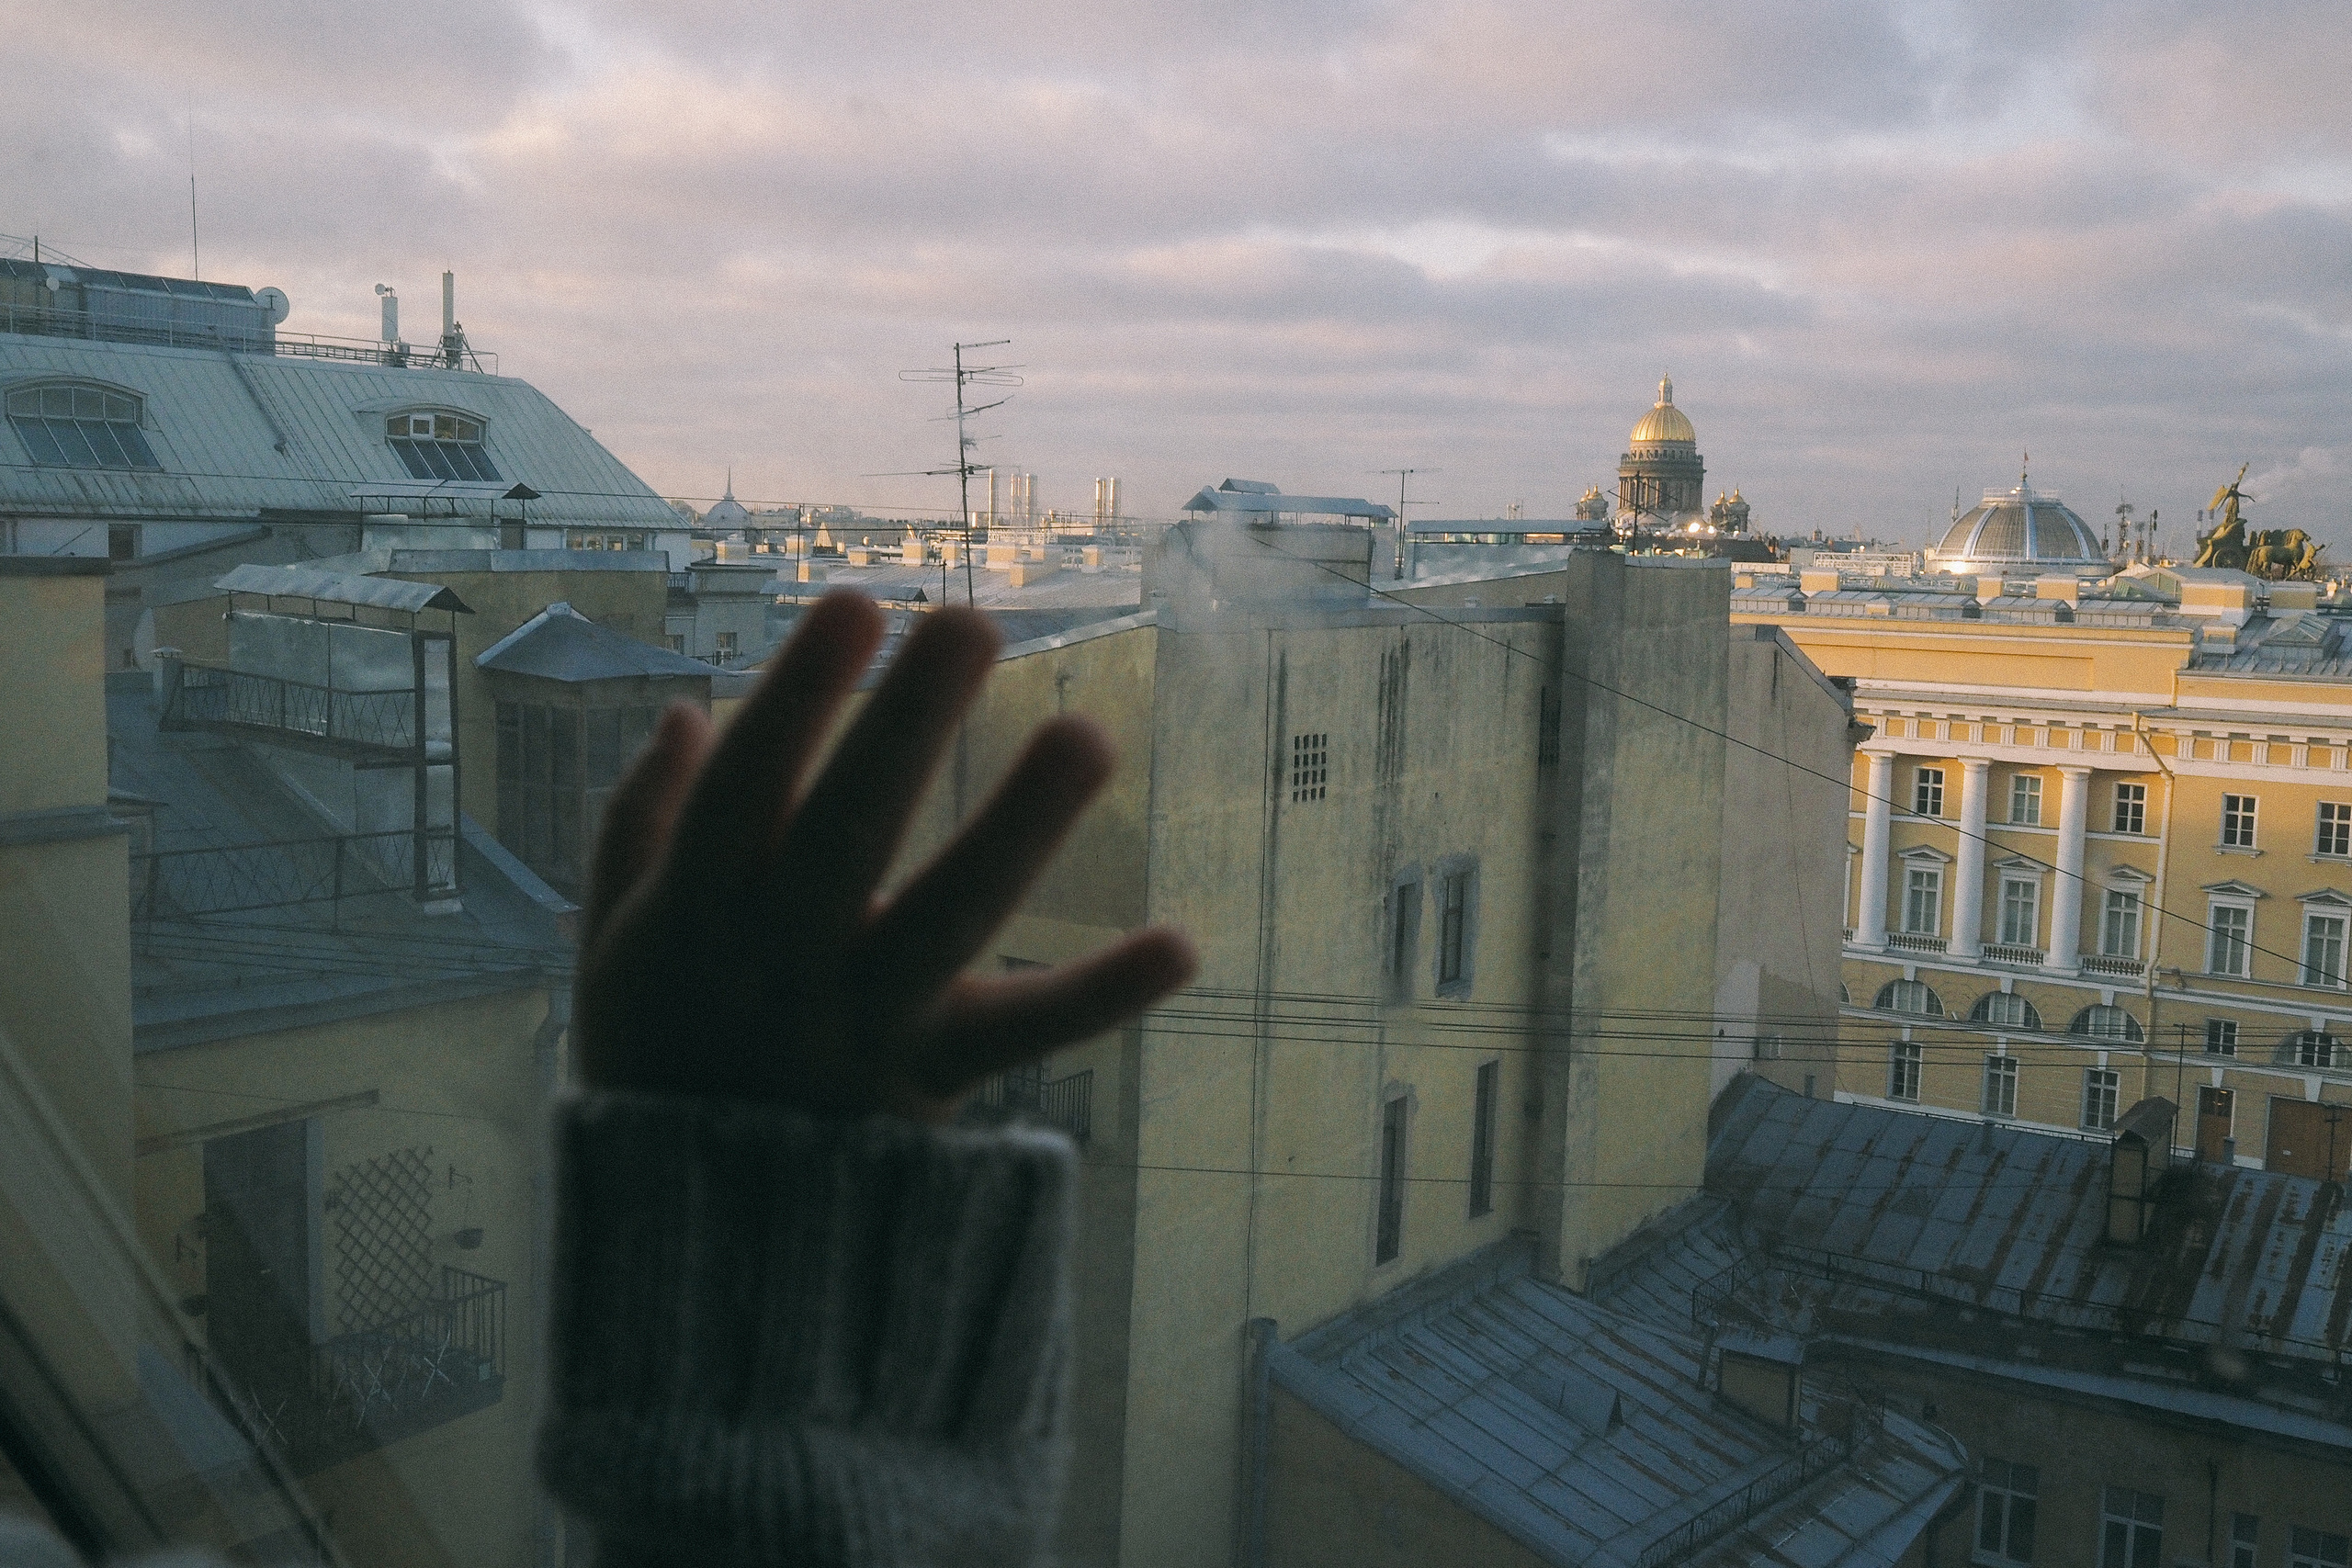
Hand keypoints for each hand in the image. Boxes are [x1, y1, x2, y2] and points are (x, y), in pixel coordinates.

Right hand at [572, 591, 1195, 1122]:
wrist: (687, 1249)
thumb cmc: (661, 1056)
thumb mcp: (614, 946)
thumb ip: (639, 826)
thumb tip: (686, 712)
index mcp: (694, 911)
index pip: (747, 787)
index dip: (798, 694)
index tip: (857, 602)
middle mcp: (781, 959)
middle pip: (849, 831)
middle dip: (908, 724)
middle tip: (974, 623)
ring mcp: (863, 1023)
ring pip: (947, 916)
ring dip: (1019, 827)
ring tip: (1088, 734)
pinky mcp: (935, 1082)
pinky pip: (1024, 1037)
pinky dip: (1102, 995)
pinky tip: (1183, 943)